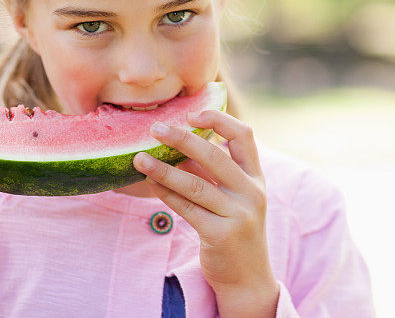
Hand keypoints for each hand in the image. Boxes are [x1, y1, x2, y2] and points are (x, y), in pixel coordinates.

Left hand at [133, 110, 277, 296]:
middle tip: (155, 129)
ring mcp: (238, 214)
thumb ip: (211, 172)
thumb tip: (177, 143)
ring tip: (138, 158)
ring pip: (195, 184)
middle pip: (215, 155)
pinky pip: (186, 208)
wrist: (248, 278)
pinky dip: (165, 193)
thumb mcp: (232, 196)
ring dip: (163, 168)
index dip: (218, 119)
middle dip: (182, 138)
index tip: (191, 115)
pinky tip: (149, 182)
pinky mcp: (220, 235)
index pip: (244, 135)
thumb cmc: (234, 229)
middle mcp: (251, 192)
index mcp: (255, 177)